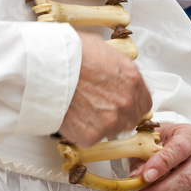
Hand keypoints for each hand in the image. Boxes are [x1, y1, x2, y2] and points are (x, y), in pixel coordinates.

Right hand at [58, 32, 152, 147]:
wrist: (46, 65)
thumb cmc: (70, 53)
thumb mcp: (105, 52)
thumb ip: (118, 70)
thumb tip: (117, 76)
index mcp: (133, 80)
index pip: (144, 104)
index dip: (132, 104)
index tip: (121, 104)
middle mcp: (125, 103)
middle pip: (130, 119)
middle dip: (116, 115)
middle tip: (98, 107)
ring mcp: (110, 121)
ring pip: (110, 131)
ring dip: (99, 124)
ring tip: (81, 109)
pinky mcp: (90, 135)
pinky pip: (90, 138)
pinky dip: (81, 131)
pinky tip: (72, 116)